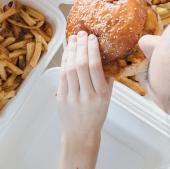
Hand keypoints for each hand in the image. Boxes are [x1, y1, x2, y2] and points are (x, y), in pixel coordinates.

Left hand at [57, 32, 112, 146]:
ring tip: (73, 39)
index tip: (92, 38)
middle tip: (82, 34)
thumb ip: (107, 79)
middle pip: (81, 65)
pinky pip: (62, 76)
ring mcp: (72, 97)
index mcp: (101, 95)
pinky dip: (65, 62)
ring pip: (70, 69)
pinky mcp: (61, 98)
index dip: (92, 50)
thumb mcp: (108, 98)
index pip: (95, 67)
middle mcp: (87, 96)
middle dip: (81, 46)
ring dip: (71, 51)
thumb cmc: (96, 115)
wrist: (81, 134)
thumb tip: (106, 56)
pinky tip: (67, 52)